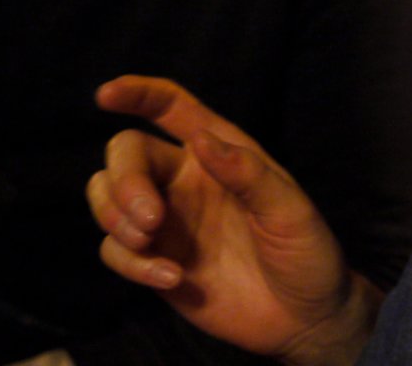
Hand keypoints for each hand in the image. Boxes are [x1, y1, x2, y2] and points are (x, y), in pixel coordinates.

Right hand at [87, 76, 377, 365]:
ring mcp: (167, 220)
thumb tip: (199, 139)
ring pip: (105, 196)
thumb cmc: (306, 251)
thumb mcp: (289, 210)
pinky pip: (114, 250)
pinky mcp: (154, 260)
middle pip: (127, 152)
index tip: (106, 94)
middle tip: (150, 219)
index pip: (173, 109)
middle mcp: (186, 179)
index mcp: (222, 153)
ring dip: (114, 215)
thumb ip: (248, 174)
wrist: (304, 317)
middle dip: (124, 180)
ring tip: (150, 240)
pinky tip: (172, 278)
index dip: (139, 93)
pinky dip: (130, 263)